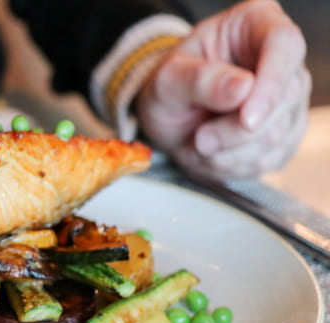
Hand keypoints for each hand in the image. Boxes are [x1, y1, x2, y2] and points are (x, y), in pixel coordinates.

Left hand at [136, 0, 310, 178]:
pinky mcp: (285, 134)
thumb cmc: (168, 88)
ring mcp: (288, 98)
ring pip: (278, 136)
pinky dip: (235, 166)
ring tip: (199, 142)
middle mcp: (282, 60)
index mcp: (255, 25)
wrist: (167, 117)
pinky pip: (270, 158)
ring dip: (230, 152)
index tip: (247, 119)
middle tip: (199, 139)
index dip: (271, 84)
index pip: (284, 45)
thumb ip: (199, 81)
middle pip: (284, 99)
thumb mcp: (167, 80)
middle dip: (236, 132)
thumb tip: (243, 88)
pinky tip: (213, 154)